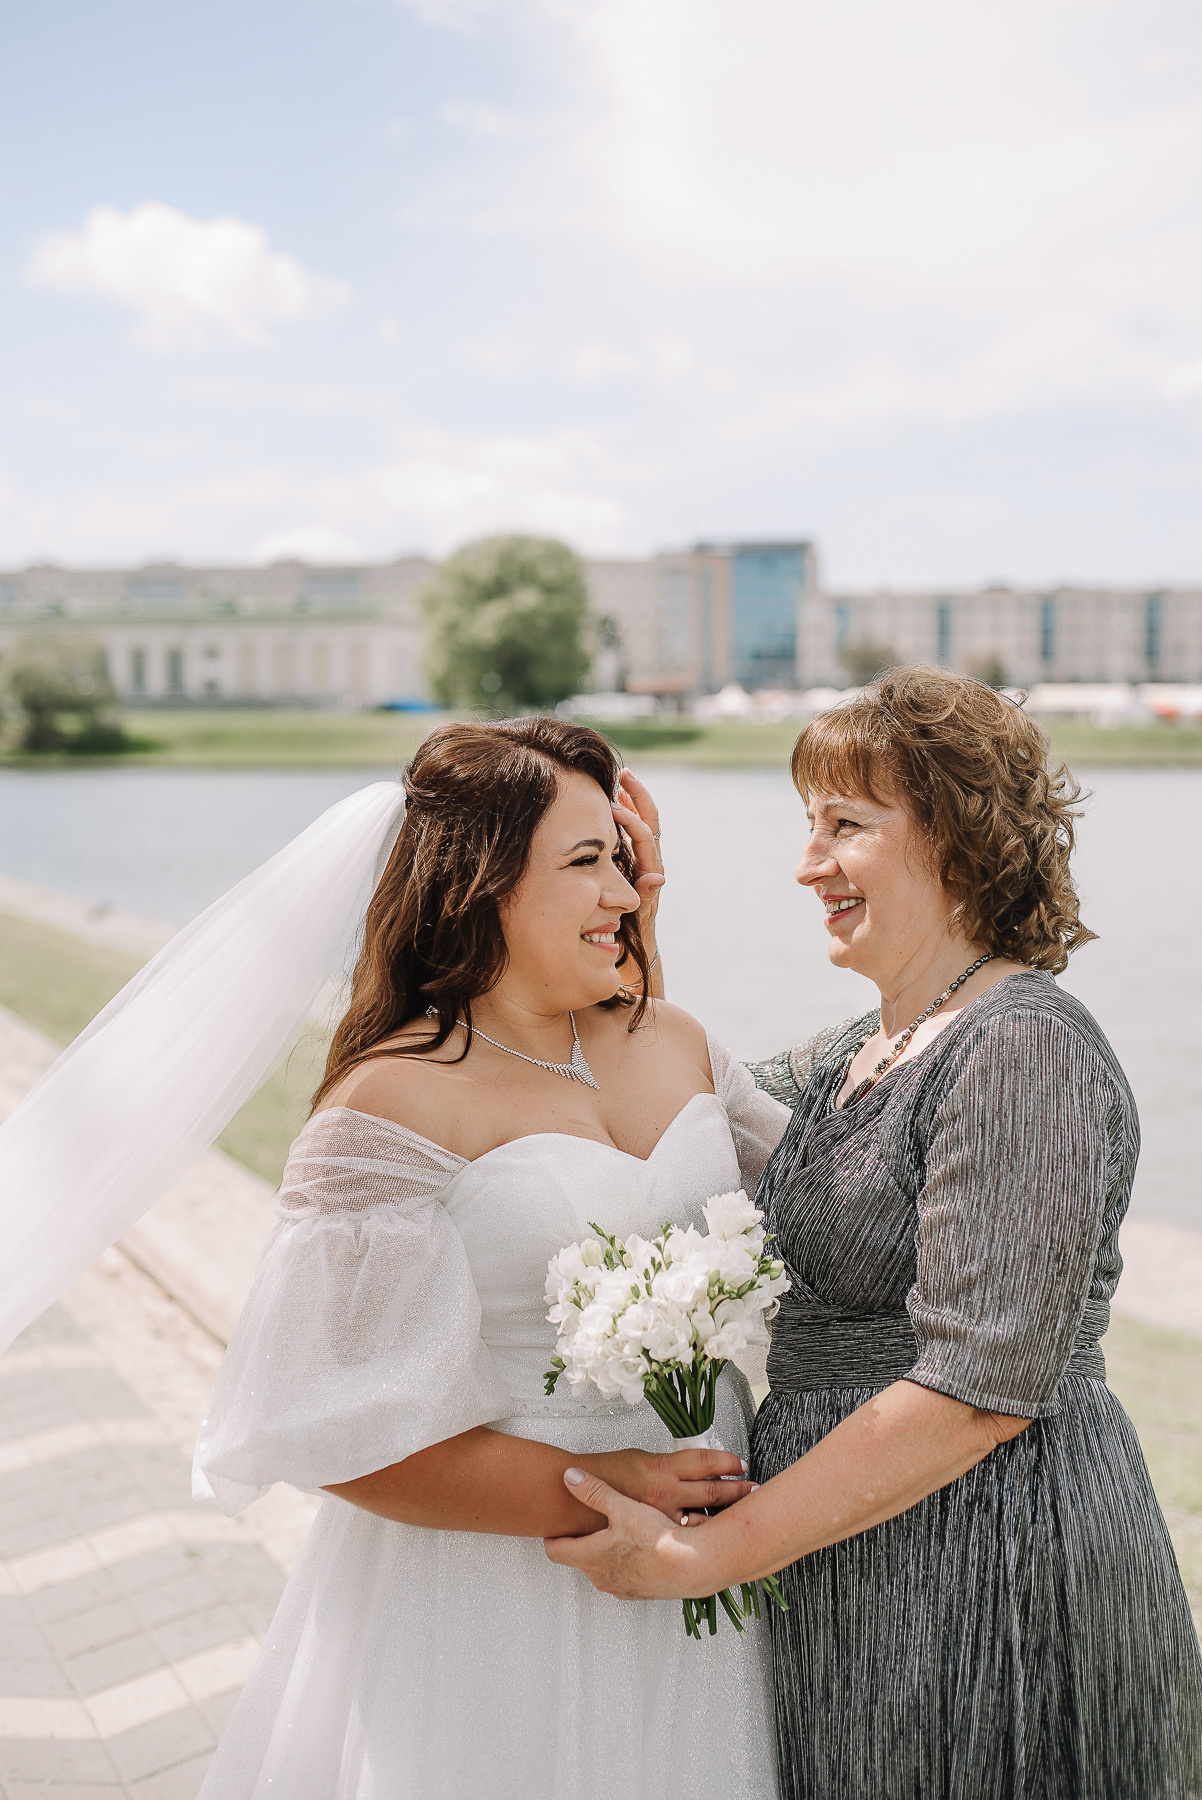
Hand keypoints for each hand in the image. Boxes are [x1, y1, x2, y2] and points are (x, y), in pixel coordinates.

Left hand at [545, 1467, 711, 1599]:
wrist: (692, 1565)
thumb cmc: (657, 1541)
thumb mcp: (621, 1506)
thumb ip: (593, 1491)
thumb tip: (570, 1478)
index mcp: (590, 1557)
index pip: (556, 1550)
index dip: (553, 1536)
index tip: (554, 1526)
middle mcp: (602, 1578)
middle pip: (579, 1559)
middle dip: (581, 1541)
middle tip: (584, 1525)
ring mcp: (621, 1587)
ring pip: (603, 1569)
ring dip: (605, 1553)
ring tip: (615, 1534)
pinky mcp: (642, 1591)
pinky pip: (625, 1576)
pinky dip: (627, 1562)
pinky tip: (641, 1547)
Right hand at [582, 1445, 752, 1524]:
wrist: (576, 1498)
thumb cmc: (606, 1474)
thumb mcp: (640, 1459)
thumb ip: (668, 1465)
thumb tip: (693, 1465)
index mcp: (662, 1469)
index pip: (705, 1460)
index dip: (727, 1460)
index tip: (740, 1463)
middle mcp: (666, 1494)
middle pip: (712, 1489)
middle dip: (736, 1489)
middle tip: (753, 1487)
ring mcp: (661, 1519)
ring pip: (704, 1518)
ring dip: (726, 1514)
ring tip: (744, 1512)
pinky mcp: (654, 1538)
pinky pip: (686, 1539)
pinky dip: (703, 1537)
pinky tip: (713, 1538)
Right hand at [612, 770, 662, 952]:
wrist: (636, 944)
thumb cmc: (632, 932)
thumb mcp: (638, 914)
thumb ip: (646, 896)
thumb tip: (658, 878)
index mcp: (650, 870)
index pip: (643, 835)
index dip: (629, 819)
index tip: (610, 805)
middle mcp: (650, 860)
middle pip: (650, 820)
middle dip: (639, 796)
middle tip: (625, 774)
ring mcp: (643, 858)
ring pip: (643, 821)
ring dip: (633, 799)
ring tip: (622, 779)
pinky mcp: (635, 860)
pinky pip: (634, 830)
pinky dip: (627, 812)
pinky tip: (615, 799)